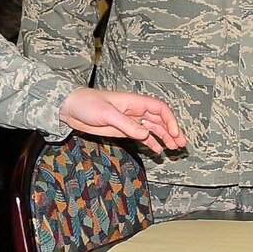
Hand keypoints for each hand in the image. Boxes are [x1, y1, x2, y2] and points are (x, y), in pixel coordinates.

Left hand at [60, 88, 186, 153]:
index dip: (170, 120)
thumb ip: (127, 124)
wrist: (70, 108)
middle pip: (160, 120)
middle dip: (172, 131)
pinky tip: (157, 150)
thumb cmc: (87, 104)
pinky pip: (142, 136)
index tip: (174, 133)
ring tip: (173, 149)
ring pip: (153, 128)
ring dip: (164, 137)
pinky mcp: (123, 130)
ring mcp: (130, 120)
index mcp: (135, 101)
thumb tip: (145, 134)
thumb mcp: (107, 114)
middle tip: (181, 144)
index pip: (160, 109)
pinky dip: (151, 142)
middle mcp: (136, 110)